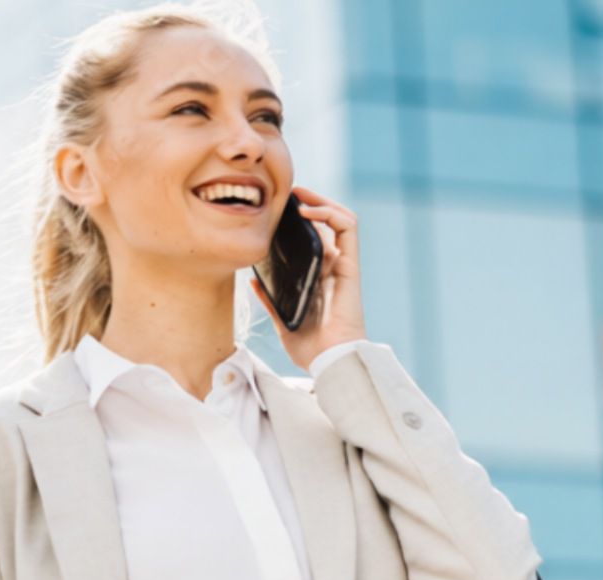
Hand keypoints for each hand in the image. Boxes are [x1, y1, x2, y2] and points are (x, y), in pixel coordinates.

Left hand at [250, 185, 367, 372]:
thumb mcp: (281, 318)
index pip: (316, 237)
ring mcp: (343, 264)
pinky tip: (308, 211)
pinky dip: (330, 212)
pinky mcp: (350, 266)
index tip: (279, 209)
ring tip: (299, 196)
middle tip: (288, 194)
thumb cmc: (310, 346)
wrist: (329, 362)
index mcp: (318, 275)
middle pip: (328, 222)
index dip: (302, 219)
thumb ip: (270, 299)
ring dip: (321, 201)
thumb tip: (252, 280)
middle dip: (311, 202)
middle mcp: (333, 266)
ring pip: (341, 219)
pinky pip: (348, 228)